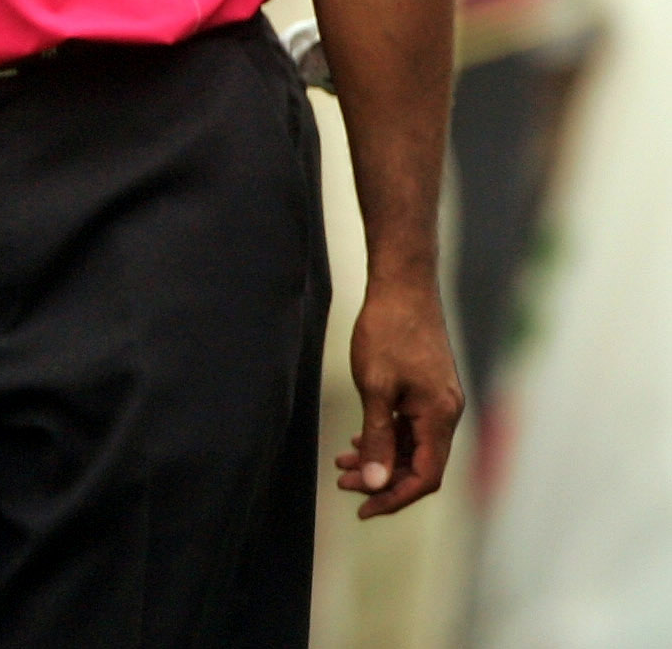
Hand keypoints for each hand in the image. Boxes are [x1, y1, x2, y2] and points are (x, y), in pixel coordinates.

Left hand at [335, 274, 462, 516]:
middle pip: (420, 464)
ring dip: (382, 458)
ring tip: (344, 465)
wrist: (403, 284)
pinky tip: (360, 440)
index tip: (363, 508)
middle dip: (383, 479)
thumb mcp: (375, 388)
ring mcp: (440, 400)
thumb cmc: (387, 331)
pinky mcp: (429, 388)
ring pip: (413, 445)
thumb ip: (378, 437)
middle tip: (344, 484)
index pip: (425, 476)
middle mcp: (447, 413)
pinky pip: (411, 426)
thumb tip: (377, 481)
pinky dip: (387, 437)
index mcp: (440, 417)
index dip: (395, 497)